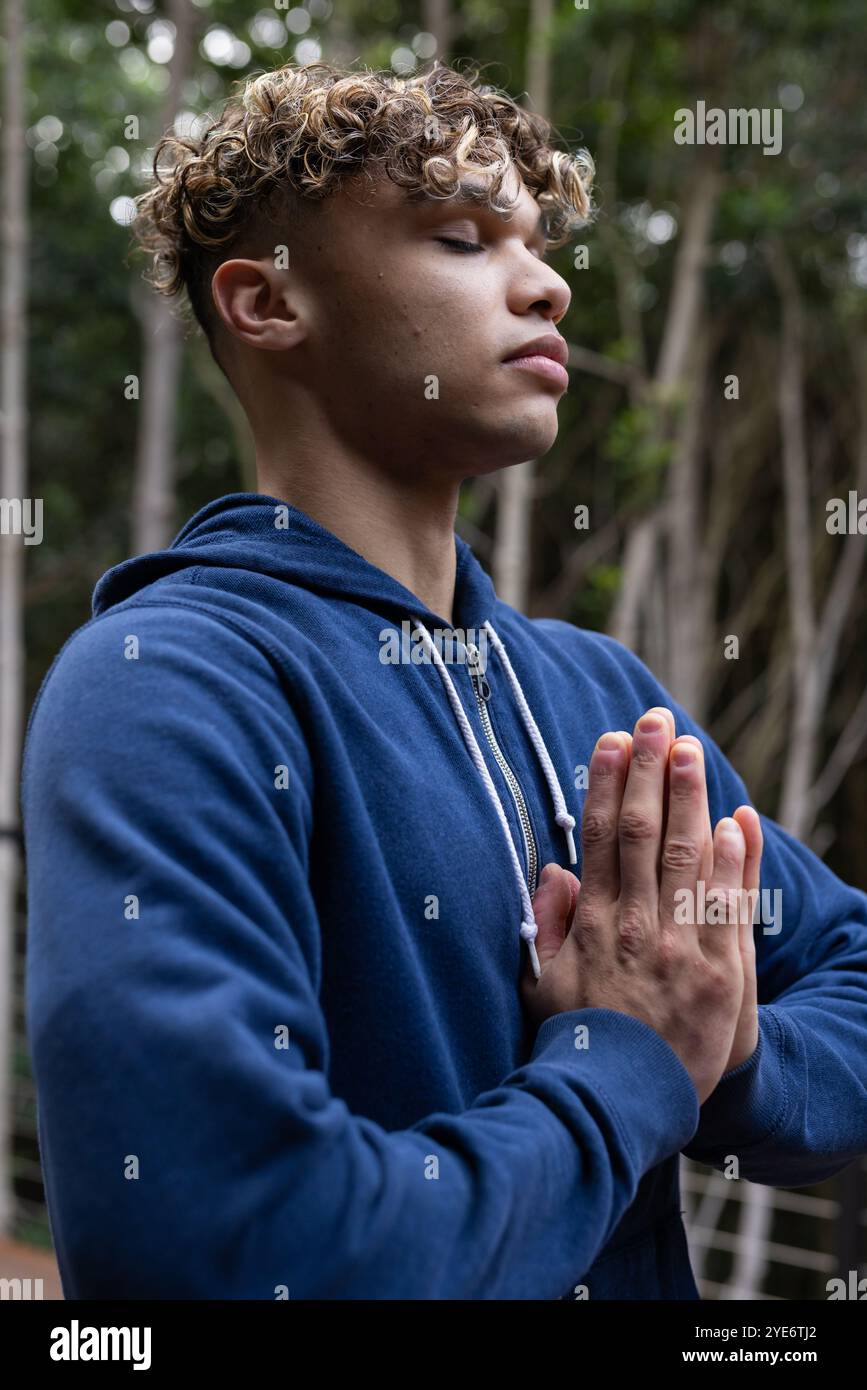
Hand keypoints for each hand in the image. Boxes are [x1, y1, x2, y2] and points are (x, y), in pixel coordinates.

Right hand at [521, 705, 747, 1103]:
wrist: (623, 1104)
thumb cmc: (578, 1042)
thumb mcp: (540, 985)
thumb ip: (545, 925)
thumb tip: (554, 871)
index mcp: (591, 924)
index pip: (598, 837)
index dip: (606, 783)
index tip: (611, 740)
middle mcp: (634, 926)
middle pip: (642, 832)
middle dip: (647, 771)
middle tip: (653, 721)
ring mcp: (679, 948)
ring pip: (686, 856)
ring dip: (689, 797)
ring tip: (688, 749)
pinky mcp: (721, 974)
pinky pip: (729, 905)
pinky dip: (734, 860)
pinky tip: (735, 820)